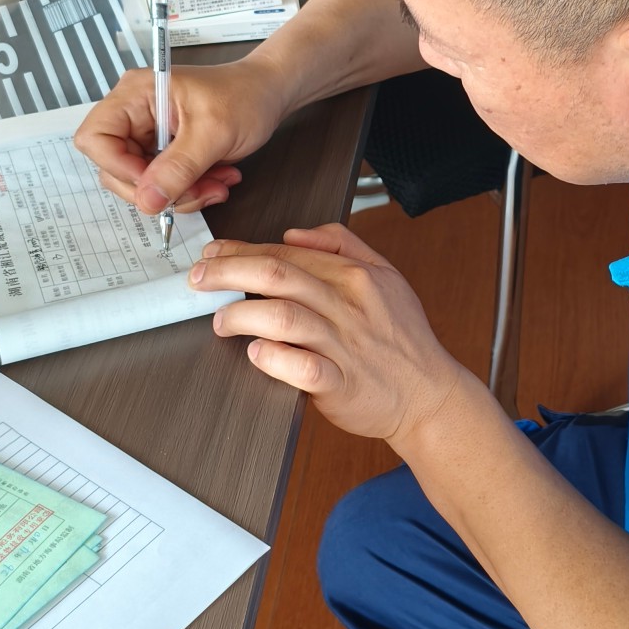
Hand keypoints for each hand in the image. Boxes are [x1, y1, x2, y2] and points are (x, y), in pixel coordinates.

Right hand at [73, 56, 286, 218]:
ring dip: (181, 194)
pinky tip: (216, 180)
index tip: (154, 184)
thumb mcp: (214, 132)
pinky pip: (163, 185)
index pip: (95, 138)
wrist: (269, 93)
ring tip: (216, 184)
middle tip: (196, 190)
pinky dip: (190, 191)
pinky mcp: (164, 153)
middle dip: (158, 188)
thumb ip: (179, 167)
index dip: (119, 167)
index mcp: (136, 94)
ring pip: (143, 184)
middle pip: (115, 168)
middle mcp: (135, 114)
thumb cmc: (245, 94)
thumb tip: (147, 200)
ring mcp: (148, 136)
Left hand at [190, 221, 469, 444]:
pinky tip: (257, 353)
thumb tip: (294, 234)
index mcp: (354, 275)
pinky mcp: (340, 383)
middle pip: (277, 275)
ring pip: (284, 317)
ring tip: (220, 320)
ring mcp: (344, 344)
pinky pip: (303, 367)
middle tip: (200, 279)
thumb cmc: (402, 339)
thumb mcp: (385, 274)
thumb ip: (342, 244)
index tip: (214, 255)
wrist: (429, 394)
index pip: (286, 254)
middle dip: (228, 272)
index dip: (241, 252)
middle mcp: (347, 305)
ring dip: (242, 315)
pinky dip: (276, 359)